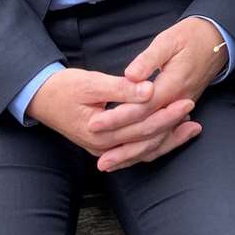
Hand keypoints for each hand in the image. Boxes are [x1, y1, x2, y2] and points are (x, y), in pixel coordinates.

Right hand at [26, 68, 199, 163]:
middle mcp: (104, 147)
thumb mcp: (91, 82)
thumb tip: (149, 90)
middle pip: (147, 140)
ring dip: (169, 140)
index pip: (142, 125)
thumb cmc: (65, 88)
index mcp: (101, 132)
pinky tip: (170, 136)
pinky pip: (136, 152)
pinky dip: (155, 145)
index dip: (166, 113)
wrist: (42, 99)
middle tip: (192, 108)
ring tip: (191, 127)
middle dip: (172, 125)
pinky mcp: (107, 148)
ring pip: (144, 151)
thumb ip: (121, 88)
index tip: (185, 99)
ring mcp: (106, 151)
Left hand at [85, 17, 228, 171]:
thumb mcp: (168, 41)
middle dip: (123, 146)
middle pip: (148, 131)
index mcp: (172, 85)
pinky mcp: (181, 111)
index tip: (95, 124)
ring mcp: (181, 109)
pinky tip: (134, 156)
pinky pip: (166, 137)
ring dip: (134, 154)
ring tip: (112, 165)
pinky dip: (150, 149)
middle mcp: (178, 103)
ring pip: (158, 140)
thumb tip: (131, 76)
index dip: (116, 117)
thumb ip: (148, 60)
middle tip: (100, 160)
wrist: (216, 41)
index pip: (140, 108)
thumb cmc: (190, 37)